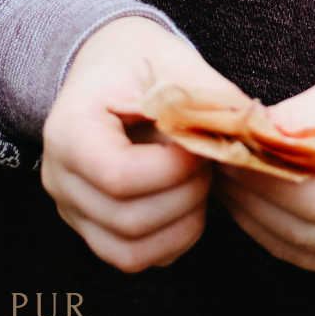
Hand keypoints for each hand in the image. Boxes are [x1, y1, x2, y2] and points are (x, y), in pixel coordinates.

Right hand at [40, 16, 251, 273]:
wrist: (106, 64)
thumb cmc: (136, 58)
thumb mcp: (169, 59)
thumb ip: (207, 96)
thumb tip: (254, 131)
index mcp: (70, 129)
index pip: (117, 176)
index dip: (172, 170)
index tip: (200, 145)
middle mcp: (60, 177)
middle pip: (127, 220)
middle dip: (185, 196)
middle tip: (208, 160)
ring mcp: (73, 209)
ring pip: (130, 251)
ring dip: (182, 223)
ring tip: (199, 180)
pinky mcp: (93, 227)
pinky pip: (133, 257)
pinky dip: (172, 240)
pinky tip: (188, 200)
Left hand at [211, 67, 314, 283]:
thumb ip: (297, 120)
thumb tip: (245, 138)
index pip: (311, 200)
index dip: (262, 182)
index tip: (226, 156)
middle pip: (300, 230)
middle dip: (250, 198)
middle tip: (217, 165)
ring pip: (296, 249)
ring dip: (254, 217)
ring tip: (228, 180)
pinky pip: (306, 255)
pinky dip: (274, 230)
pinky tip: (252, 200)